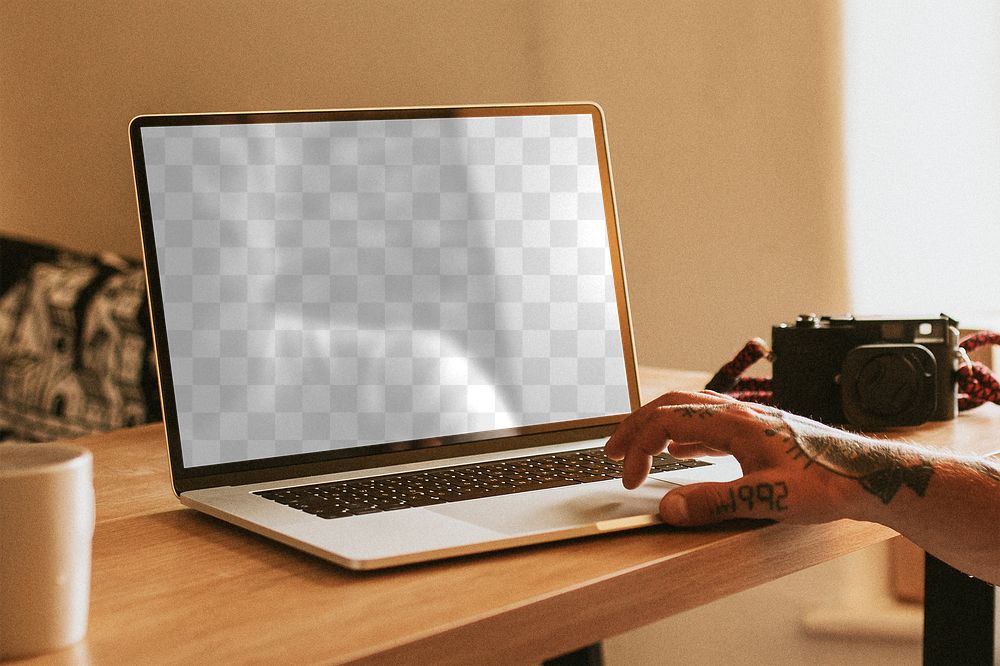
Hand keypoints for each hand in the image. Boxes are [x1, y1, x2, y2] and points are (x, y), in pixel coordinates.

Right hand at [604, 391, 926, 526]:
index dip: (637, 448)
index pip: (665, 422)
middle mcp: (736, 414)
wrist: (866, 476)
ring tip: (636, 449)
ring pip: (687, 411)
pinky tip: (680, 453)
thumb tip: (668, 507)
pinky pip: (707, 425)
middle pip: (669, 406)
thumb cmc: (825, 483)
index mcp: (732, 423)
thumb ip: (713, 503)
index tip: (628, 480)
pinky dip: (681, 435)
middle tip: (610, 451)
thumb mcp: (766, 499)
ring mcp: (746, 421)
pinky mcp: (757, 433)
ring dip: (655, 427)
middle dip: (634, 427)